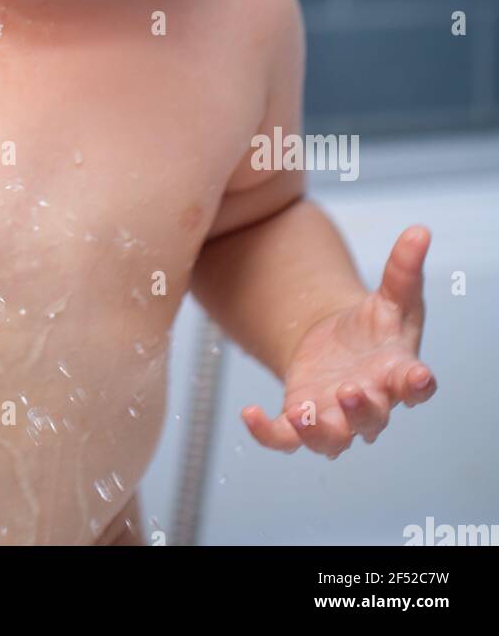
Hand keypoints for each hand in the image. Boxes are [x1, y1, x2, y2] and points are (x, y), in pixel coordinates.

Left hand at [240, 225, 436, 457]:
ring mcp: (334, 415)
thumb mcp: (391, 294)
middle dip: (363, 409)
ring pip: (332, 438)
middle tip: (351, 389)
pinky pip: (285, 438)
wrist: (339, 344)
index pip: (416, 386)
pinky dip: (268, 433)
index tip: (419, 377)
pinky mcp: (301, 418)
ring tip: (304, 412)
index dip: (419, 385)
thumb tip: (419, 230)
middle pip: (372, 417)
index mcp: (397, 373)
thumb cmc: (375, 327)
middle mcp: (370, 403)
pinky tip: (249, 413)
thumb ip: (403, 267)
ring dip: (321, 430)